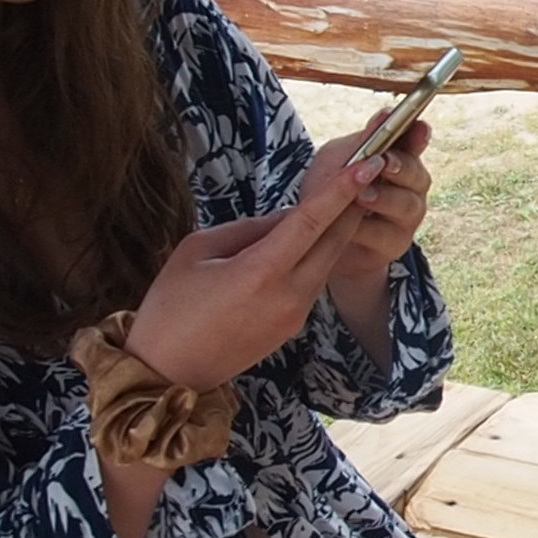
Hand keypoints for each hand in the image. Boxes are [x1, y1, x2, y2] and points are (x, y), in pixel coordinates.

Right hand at [122, 154, 377, 390]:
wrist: (168, 373)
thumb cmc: (170, 306)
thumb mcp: (198, 250)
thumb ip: (249, 228)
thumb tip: (288, 216)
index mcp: (261, 272)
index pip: (311, 221)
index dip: (341, 189)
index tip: (369, 164)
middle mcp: (289, 295)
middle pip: (334, 241)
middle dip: (353, 204)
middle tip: (369, 169)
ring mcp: (295, 315)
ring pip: (326, 261)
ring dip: (337, 230)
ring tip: (342, 196)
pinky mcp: (293, 327)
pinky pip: (312, 281)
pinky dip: (317, 255)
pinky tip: (309, 238)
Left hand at [310, 112, 434, 287]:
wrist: (316, 239)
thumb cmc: (329, 192)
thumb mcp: (338, 160)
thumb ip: (362, 141)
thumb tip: (385, 114)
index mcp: (398, 159)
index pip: (415, 143)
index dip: (419, 136)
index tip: (418, 127)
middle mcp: (410, 187)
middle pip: (417, 174)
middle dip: (401, 167)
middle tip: (384, 163)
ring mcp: (406, 217)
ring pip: (406, 205)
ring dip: (384, 198)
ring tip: (362, 196)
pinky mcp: (394, 245)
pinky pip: (385, 234)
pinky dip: (365, 228)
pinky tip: (349, 224)